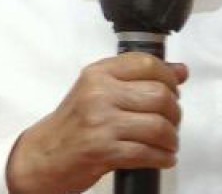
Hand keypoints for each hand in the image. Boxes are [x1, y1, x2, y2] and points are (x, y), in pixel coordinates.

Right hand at [5, 53, 188, 192]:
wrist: (42, 156)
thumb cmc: (71, 125)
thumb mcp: (97, 91)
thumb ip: (135, 79)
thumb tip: (180, 71)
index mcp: (98, 74)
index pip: (146, 63)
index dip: (169, 78)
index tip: (174, 89)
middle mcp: (99, 94)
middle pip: (159, 95)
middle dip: (174, 112)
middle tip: (172, 121)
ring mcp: (101, 123)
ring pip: (157, 126)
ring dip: (171, 138)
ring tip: (169, 142)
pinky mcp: (103, 151)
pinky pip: (147, 153)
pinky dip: (163, 158)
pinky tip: (164, 158)